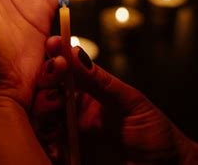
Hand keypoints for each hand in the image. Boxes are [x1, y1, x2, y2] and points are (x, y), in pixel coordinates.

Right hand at [33, 36, 193, 163]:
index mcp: (87, 94)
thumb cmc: (154, 133)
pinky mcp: (69, 159)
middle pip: (46, 93)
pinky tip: (55, 136)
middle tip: (55, 73)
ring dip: (43, 108)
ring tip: (56, 104)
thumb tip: (76, 53)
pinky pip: (48, 149)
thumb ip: (101, 81)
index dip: (55, 56)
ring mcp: (70, 137)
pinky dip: (45, 142)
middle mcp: (74, 113)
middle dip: (46, 80)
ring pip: (42, 119)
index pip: (64, 72)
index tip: (54, 44)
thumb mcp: (130, 101)